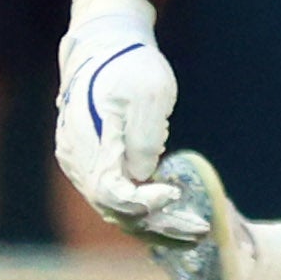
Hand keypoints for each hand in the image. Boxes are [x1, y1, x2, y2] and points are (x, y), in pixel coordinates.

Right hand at [54, 0, 206, 243]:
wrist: (104, 47)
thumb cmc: (129, 66)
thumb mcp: (148, 93)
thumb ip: (145, 137)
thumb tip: (143, 175)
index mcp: (90, 147)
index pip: (113, 194)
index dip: (144, 204)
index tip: (174, 195)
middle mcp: (80, 164)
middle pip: (116, 210)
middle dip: (159, 225)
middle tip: (200, 231)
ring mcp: (84, 165)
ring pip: (116, 208)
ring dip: (154, 224)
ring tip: (194, 232)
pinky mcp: (94, 163)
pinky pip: (116, 197)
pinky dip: (143, 210)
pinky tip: (172, 215)